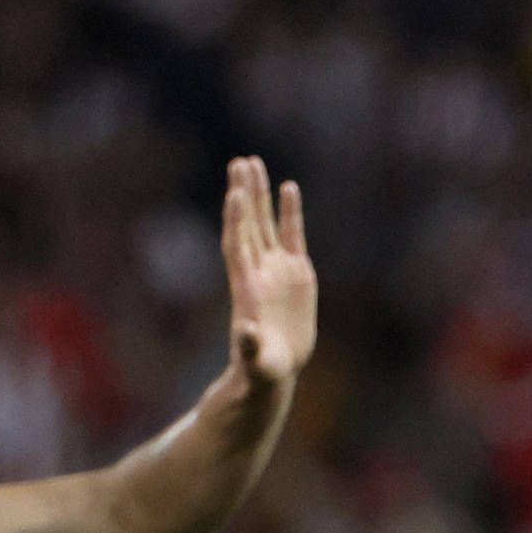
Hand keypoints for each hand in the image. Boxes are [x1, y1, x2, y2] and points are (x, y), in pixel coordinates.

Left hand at [222, 155, 315, 386]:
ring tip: (253, 163)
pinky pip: (292, 235)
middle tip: (240, 162)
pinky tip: (288, 187)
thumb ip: (250, 347)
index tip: (235, 193)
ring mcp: (277, 269)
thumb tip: (245, 333)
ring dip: (259, 194)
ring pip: (266, 223)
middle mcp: (259, 271)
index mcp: (247, 288)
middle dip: (244, 193)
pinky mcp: (296, 273)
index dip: (236, 220)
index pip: (238, 246)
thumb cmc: (261, 369)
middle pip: (248, 225)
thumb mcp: (256, 362)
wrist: (274, 369)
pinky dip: (290, 212)